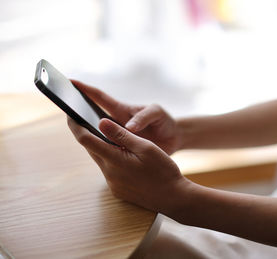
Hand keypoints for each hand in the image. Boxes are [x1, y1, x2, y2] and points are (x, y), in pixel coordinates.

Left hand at [67, 116, 189, 212]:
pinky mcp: (118, 190)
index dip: (75, 125)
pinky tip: (120, 154)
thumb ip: (122, 135)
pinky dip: (110, 159)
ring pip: (100, 159)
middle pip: (91, 149)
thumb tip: (101, 122)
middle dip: (86, 134)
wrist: (173, 197)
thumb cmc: (163, 170)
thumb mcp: (145, 147)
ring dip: (101, 146)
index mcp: (114, 160)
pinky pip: (109, 170)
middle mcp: (109, 174)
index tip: (69, 113)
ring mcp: (113, 184)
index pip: (85, 139)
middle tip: (84, 119)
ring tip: (105, 134)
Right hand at [71, 80, 181, 153]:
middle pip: (92, 117)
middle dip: (77, 112)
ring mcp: (118, 137)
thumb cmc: (164, 121)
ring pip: (98, 136)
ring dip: (87, 135)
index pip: (100, 98)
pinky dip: (101, 152)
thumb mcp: (157, 113)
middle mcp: (116, 123)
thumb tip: (128, 127)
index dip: (85, 89)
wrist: (174, 139)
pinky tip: (96, 156)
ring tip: (76, 134)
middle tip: (63, 109)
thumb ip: (144, 117)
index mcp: (122, 110)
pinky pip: (108, 151)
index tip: (69, 82)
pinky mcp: (123, 151)